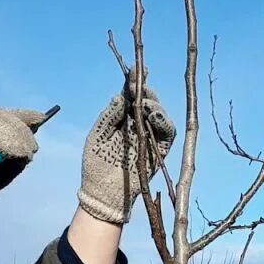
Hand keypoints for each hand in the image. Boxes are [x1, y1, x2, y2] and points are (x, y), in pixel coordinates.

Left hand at [78, 72, 175, 223]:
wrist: (103, 193)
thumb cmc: (95, 165)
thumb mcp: (98, 135)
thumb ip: (109, 116)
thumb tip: (120, 95)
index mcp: (122, 120)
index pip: (131, 97)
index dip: (134, 84)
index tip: (134, 71)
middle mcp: (138, 126)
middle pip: (148, 102)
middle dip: (145, 91)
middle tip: (139, 85)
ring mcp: (150, 137)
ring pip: (160, 114)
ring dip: (155, 104)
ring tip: (146, 103)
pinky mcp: (160, 150)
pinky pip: (168, 133)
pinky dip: (164, 121)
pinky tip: (155, 114)